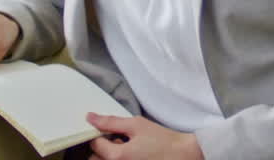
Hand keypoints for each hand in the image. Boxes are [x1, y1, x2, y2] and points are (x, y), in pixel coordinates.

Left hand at [85, 113, 203, 159]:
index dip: (98, 134)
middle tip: (116, 139)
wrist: (182, 155)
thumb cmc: (162, 140)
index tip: (107, 130)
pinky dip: (119, 159)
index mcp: (117, 156)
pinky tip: (131, 154)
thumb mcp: (136, 125)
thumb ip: (111, 122)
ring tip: (125, 147)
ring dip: (109, 155)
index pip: (95, 145)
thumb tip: (90, 118)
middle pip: (95, 159)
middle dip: (101, 148)